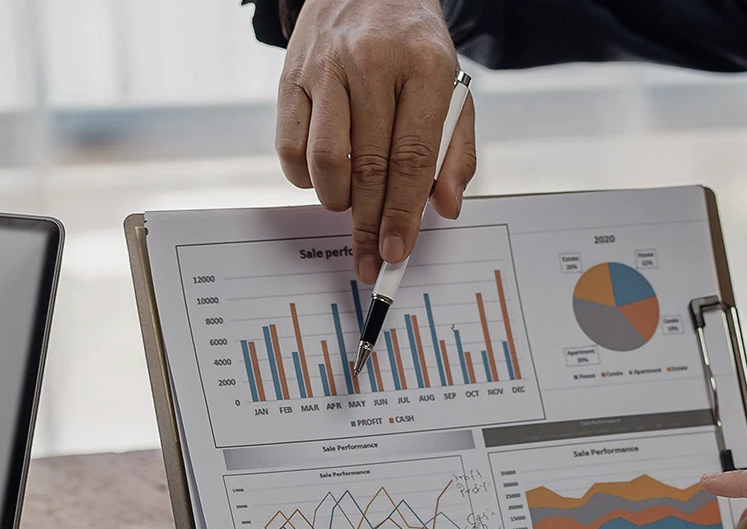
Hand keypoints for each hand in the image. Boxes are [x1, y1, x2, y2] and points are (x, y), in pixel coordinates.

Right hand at [277, 0, 476, 282]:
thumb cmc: (415, 49)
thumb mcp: (453, 89)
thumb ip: (456, 152)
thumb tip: (445, 208)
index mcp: (425, 68)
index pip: (413, 158)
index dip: (403, 214)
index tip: (397, 252)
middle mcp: (372, 64)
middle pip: (369, 167)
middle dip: (369, 225)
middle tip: (370, 261)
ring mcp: (326, 67)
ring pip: (325, 160)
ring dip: (338, 201)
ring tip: (351, 205)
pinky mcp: (291, 73)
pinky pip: (289, 144)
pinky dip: (304, 177)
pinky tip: (322, 178)